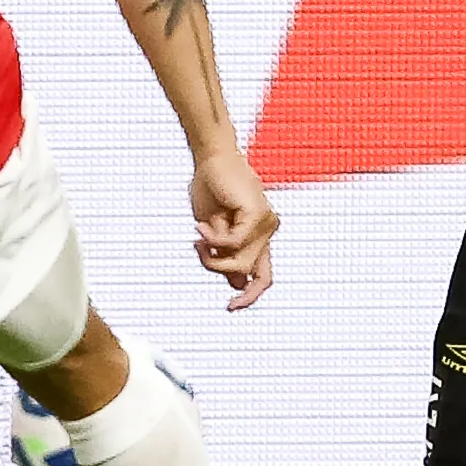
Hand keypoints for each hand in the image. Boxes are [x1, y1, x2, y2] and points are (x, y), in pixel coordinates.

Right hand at [189, 149, 278, 309]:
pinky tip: (200, 226)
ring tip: (198, 235)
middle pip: (249, 275)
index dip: (250, 297)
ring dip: (212, 254)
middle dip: (217, 268)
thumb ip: (226, 254)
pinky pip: (234, 244)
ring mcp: (267, 224)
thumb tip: (237, 283)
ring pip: (240, 264)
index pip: (263, 278)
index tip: (230, 308)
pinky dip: (213, 239)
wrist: (211, 158)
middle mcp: (268, 232)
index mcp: (258, 238)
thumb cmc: (211, 189)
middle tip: (198, 248)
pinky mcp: (259, 216)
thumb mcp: (215, 231)